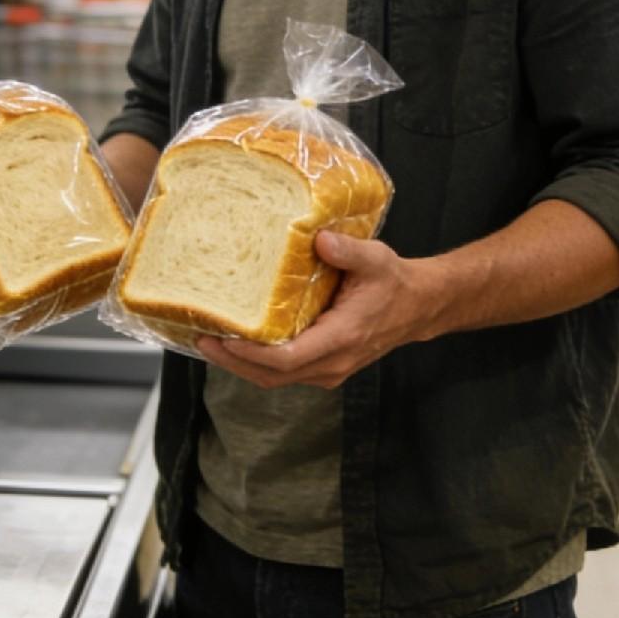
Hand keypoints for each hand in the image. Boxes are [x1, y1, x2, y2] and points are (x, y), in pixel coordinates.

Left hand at [196, 232, 435, 389]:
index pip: (288, 359)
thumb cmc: (394, 283)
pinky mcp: (324, 368)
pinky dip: (257, 364)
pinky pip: (284, 373)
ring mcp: (328, 370)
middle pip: (272, 376)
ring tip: (210, 341)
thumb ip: (348, 250)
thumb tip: (319, 238)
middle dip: (233, 362)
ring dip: (241, 366)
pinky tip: (238, 344)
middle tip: (201, 338)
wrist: (417, 307)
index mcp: (342, 338)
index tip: (223, 338)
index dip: (251, 355)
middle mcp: (333, 362)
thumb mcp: (376, 259)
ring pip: (275, 379)